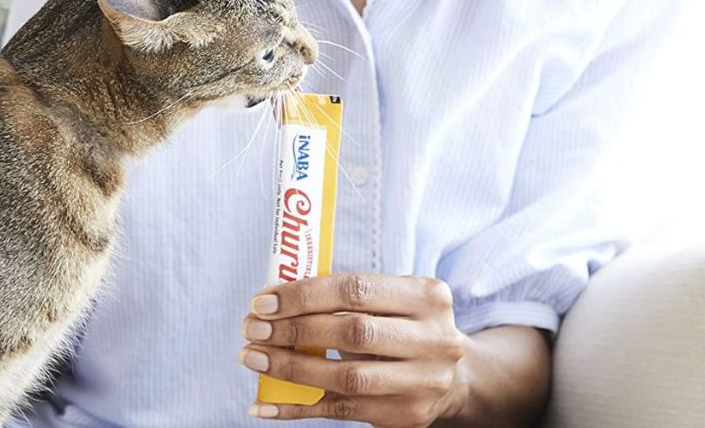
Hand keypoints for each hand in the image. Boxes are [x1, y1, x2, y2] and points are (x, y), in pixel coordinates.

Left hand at [240, 274, 467, 426]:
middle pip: (351, 332)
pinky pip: (340, 411)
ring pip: (345, 376)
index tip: (263, 302)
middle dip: (293, 330)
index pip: (354, 289)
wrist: (453, 377)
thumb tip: (274, 300)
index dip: (303, 295)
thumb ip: (345, 296)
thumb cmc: (403, 326)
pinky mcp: (404, 415)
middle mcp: (432, 339)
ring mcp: (422, 381)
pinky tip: (263, 405)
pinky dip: (296, 408)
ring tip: (253, 357)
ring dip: (289, 368)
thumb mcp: (391, 300)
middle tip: (252, 329)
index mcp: (427, 297)